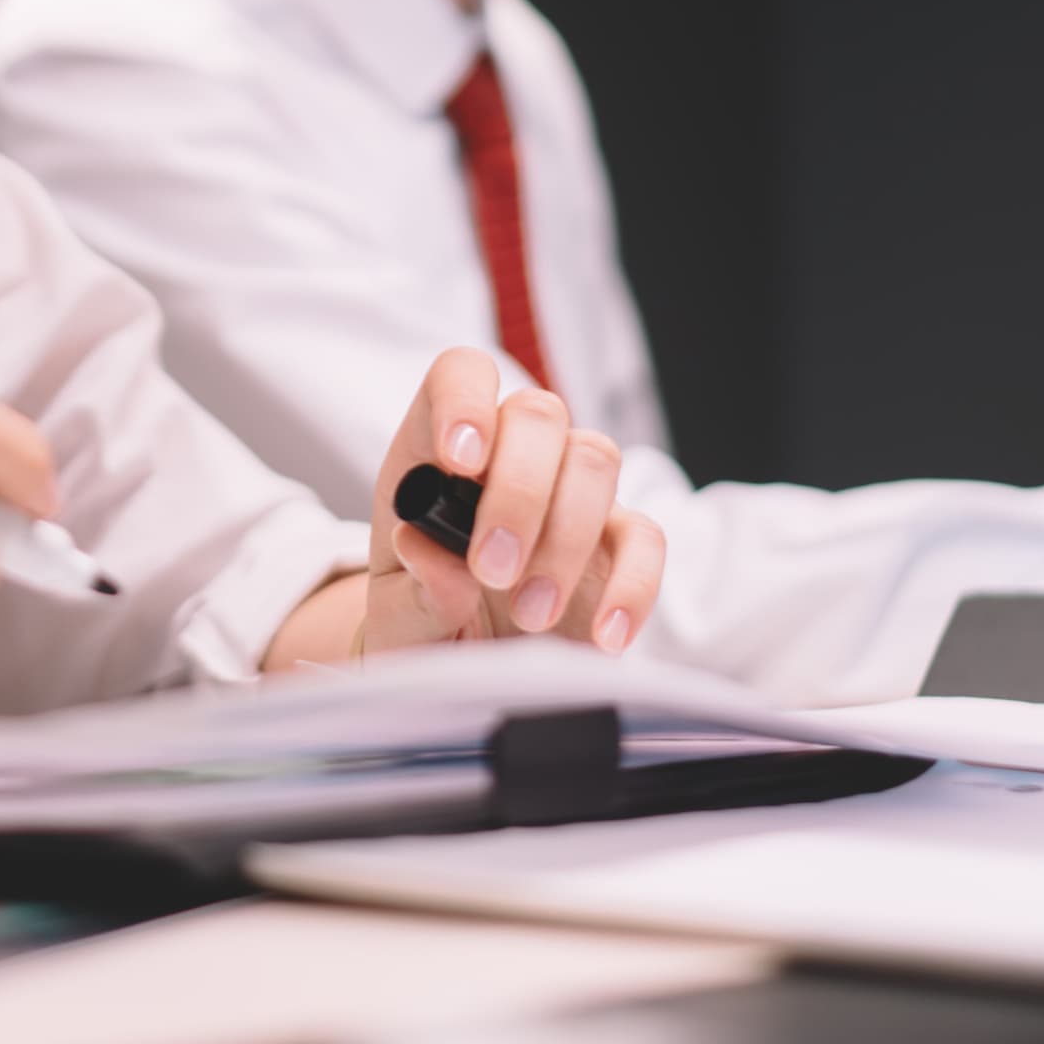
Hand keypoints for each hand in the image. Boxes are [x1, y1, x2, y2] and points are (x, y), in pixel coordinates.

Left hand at [349, 349, 664, 659]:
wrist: (464, 667)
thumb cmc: (421, 621)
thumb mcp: (398, 618)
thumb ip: (412, 591)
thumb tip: (428, 554)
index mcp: (440, 449)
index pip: (460, 376)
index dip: (465, 400)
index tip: (460, 460)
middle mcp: (512, 452)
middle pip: (538, 413)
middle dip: (520, 491)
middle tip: (492, 571)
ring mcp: (570, 491)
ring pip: (594, 460)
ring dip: (565, 540)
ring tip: (531, 614)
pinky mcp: (616, 543)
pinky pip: (646, 537)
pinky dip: (633, 585)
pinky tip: (604, 636)